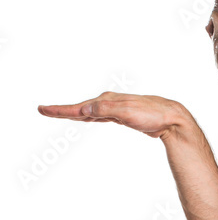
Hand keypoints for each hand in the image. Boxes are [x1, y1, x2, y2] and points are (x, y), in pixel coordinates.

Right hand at [37, 92, 192, 140]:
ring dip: (75, 113)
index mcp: (107, 101)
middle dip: (63, 110)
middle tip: (44, 110)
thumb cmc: (152, 115)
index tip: (43, 109)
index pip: (79, 108)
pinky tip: (88, 116)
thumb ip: (106, 110)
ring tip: (59, 113)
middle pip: (80, 108)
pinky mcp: (123, 116)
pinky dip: (90, 116)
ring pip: (90, 111)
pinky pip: (100, 115)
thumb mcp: (128, 113)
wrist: (172, 117)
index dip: (61, 110)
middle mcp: (109, 103)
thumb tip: (85, 108)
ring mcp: (116, 109)